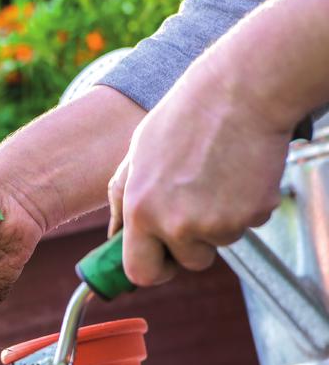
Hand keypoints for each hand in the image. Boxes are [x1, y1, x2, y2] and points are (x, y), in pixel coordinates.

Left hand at [108, 62, 290, 285]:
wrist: (239, 92)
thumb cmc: (183, 120)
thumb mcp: (136, 157)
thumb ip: (122, 201)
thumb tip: (113, 237)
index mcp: (140, 211)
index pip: (140, 272)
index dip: (153, 269)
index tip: (162, 261)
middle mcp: (176, 223)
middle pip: (188, 263)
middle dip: (192, 247)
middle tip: (197, 207)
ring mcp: (217, 223)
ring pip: (220, 242)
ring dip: (220, 220)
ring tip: (216, 176)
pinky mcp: (252, 214)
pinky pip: (248, 224)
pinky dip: (245, 206)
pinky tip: (238, 172)